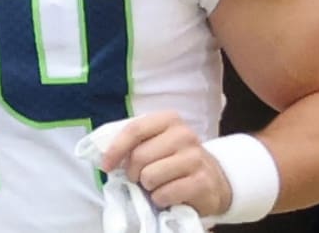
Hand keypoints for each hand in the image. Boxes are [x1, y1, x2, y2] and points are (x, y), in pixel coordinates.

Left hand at [99, 111, 232, 217]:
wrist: (213, 179)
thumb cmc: (175, 161)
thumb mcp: (157, 144)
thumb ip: (134, 143)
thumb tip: (104, 156)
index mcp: (169, 120)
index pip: (134, 130)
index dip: (115, 149)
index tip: (106, 166)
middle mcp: (184, 134)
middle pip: (139, 156)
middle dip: (133, 173)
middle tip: (140, 178)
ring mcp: (195, 157)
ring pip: (150, 176)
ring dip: (148, 187)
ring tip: (157, 185)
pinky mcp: (201, 181)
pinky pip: (164, 194)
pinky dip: (160, 199)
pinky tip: (168, 195)